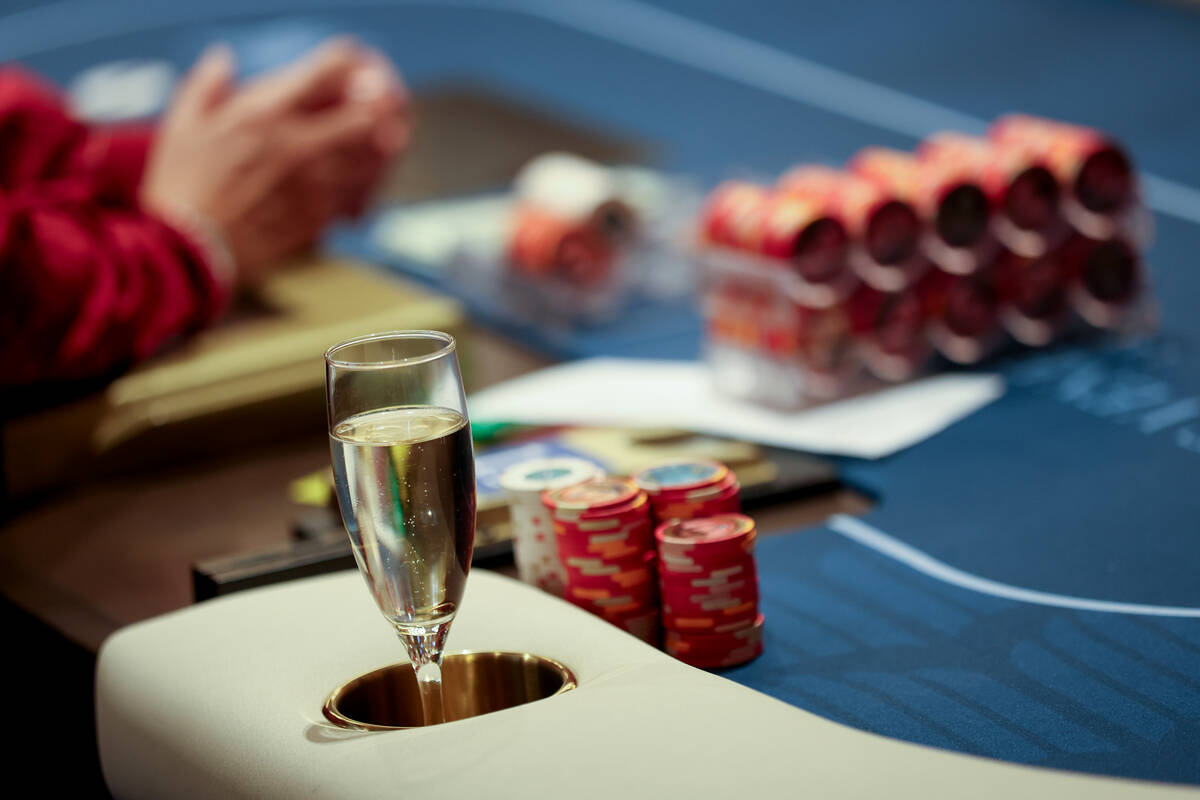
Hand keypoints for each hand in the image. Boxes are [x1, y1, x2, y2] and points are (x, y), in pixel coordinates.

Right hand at [140, 39, 408, 286]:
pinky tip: (352, 189)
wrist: (186, 251)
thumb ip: (208, 85)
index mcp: (265, 113)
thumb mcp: (182, 124)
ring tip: (374, 150)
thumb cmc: (181, 188)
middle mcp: (296, 146)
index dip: (348, 67)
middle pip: (364, 120)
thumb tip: (223, 60)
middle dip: (377, 113)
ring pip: (368, 162)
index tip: (352, 72)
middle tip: (382, 114)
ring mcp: (312, 186)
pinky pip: (354, 199)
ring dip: (375, 153)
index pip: (327, 73)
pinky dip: (360, 191)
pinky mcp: (318, 219)